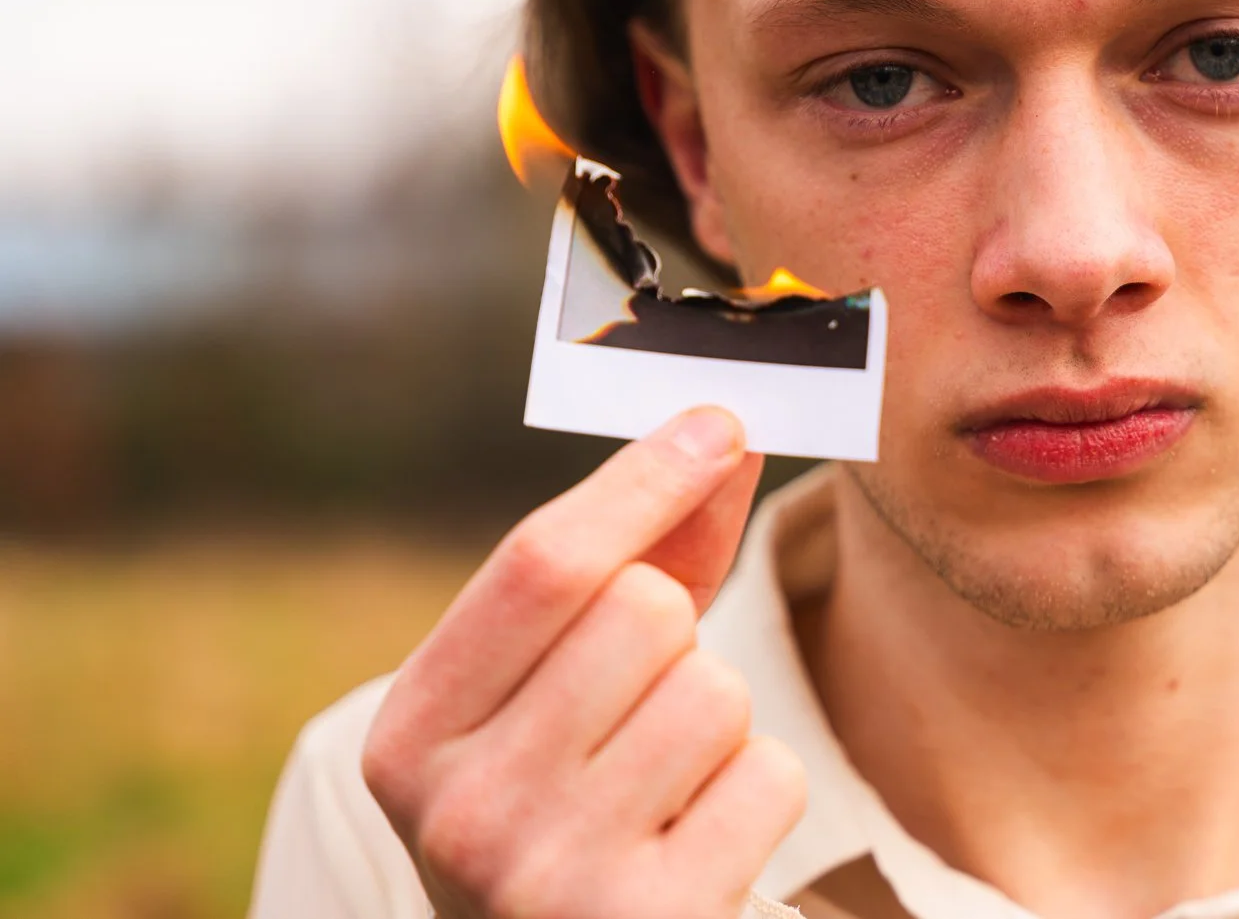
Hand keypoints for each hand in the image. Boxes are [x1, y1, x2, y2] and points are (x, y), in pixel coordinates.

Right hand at [361, 407, 804, 917]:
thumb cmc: (568, 808)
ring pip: (715, 691)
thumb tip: (723, 435)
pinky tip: (700, 841)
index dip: (642, 479)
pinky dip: (758, 793)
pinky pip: (771, 775)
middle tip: (641, 708)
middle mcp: (462, 813)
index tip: (719, 422)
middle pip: (642, 611)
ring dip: (719, 725)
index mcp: (411, 736)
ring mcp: (551, 879)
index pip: (539, 563)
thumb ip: (637, 558)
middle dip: (675, 636)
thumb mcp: (553, 695)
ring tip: (666, 787)